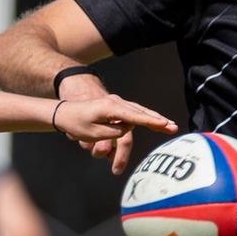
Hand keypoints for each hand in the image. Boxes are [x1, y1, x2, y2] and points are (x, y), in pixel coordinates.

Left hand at [53, 95, 176, 175]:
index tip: (165, 126)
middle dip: (158, 121)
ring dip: (153, 119)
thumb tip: (128, 128)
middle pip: (141, 113)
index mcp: (111, 108)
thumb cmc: (76, 123)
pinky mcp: (114, 106)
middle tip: (173, 128)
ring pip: (139, 111)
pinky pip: (133, 112)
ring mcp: (115, 102)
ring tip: (168, 125)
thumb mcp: (94, 133)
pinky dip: (144, 117)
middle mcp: (115, 102)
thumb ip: (113, 132)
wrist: (63, 112)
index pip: (136, 117)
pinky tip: (154, 120)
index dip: (152, 123)